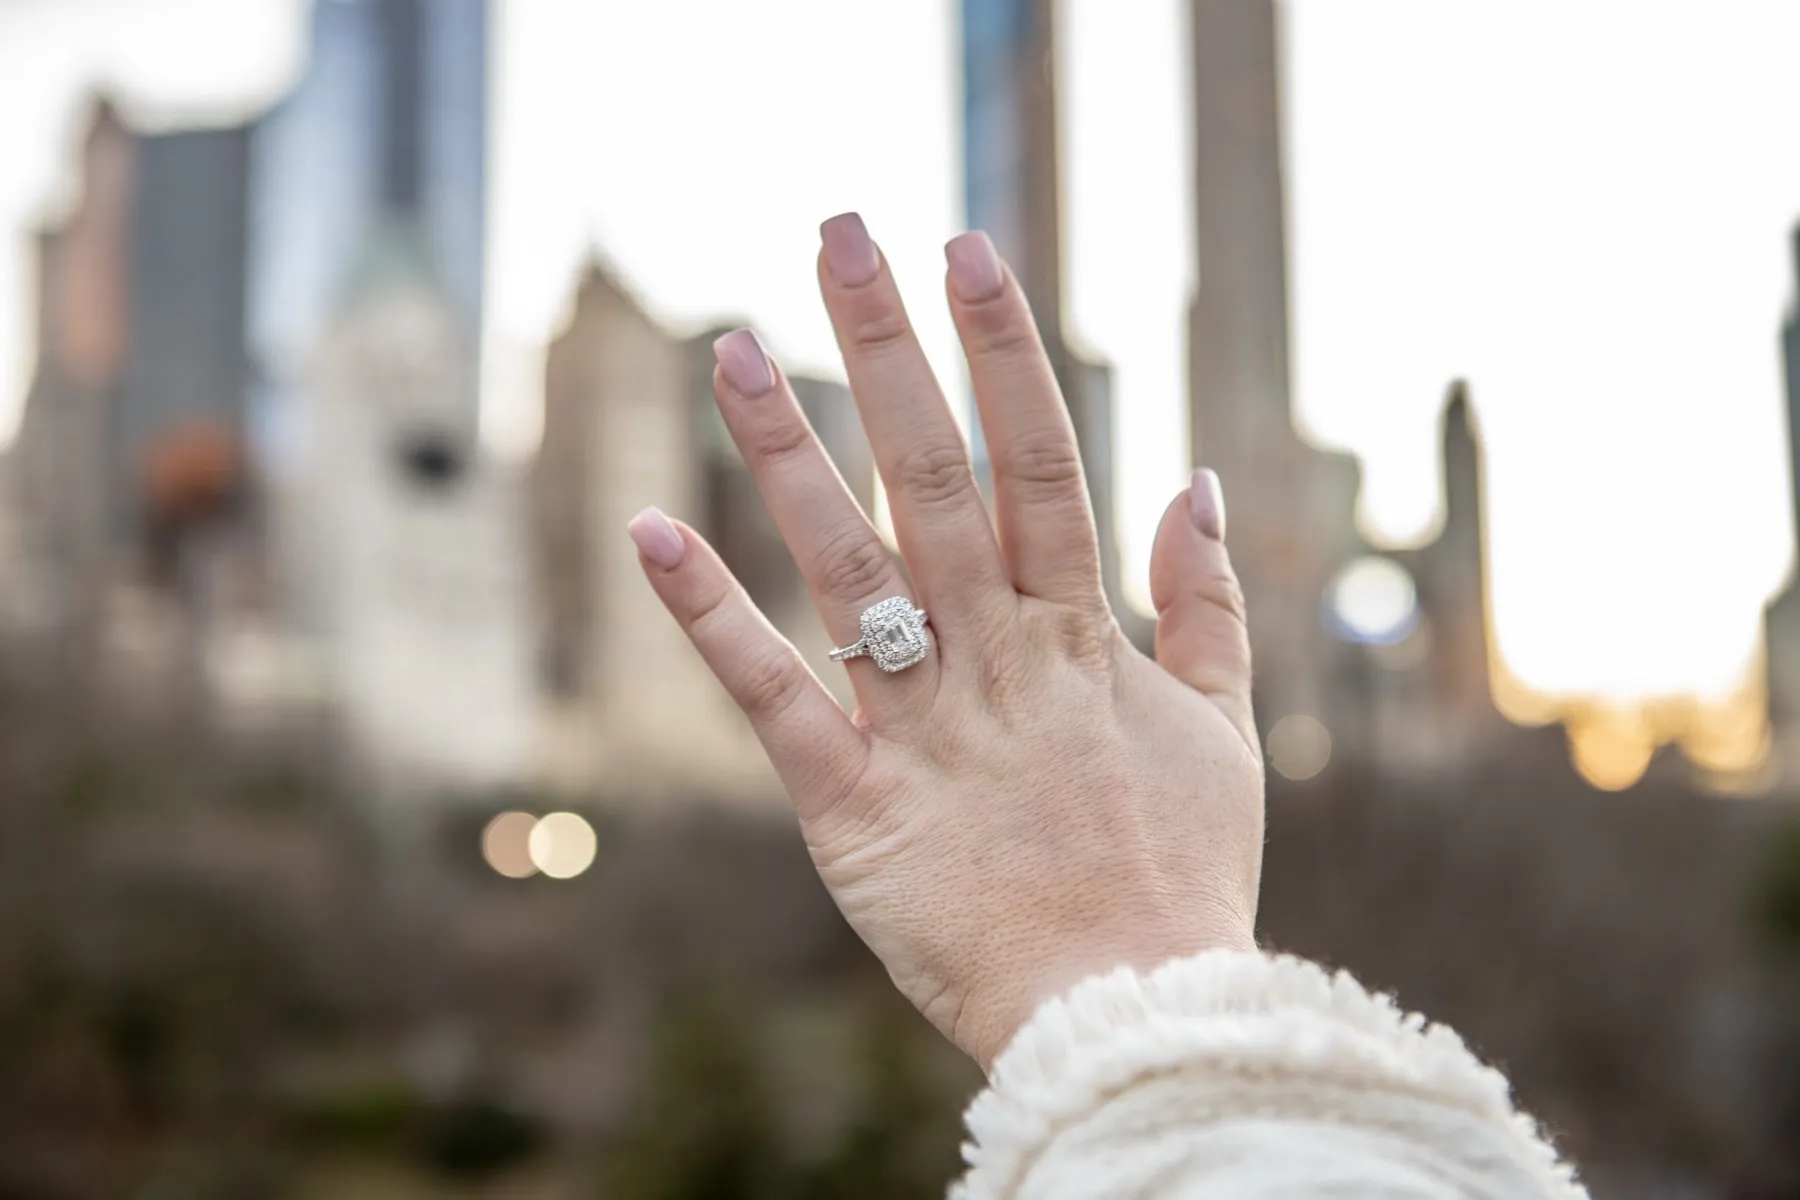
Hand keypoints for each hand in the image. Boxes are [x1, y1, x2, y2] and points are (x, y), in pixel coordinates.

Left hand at [629, 214, 1263, 1068]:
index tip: (963, 251)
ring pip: (847, 566)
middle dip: (887, 351)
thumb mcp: (1221, 731)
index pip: (1040, 462)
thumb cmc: (1177, 877)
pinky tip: (648, 530)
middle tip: (840, 234)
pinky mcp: (852, 807)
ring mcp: (922, 728)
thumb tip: (1195, 480)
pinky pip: (773, 697)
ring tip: (729, 347)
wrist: (1128, 1022)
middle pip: (935, 480)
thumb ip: (1204, 605)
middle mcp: (1000, 660)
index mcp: (1085, 637)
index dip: (1001, 353)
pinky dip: (710, 617)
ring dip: (785, 453)